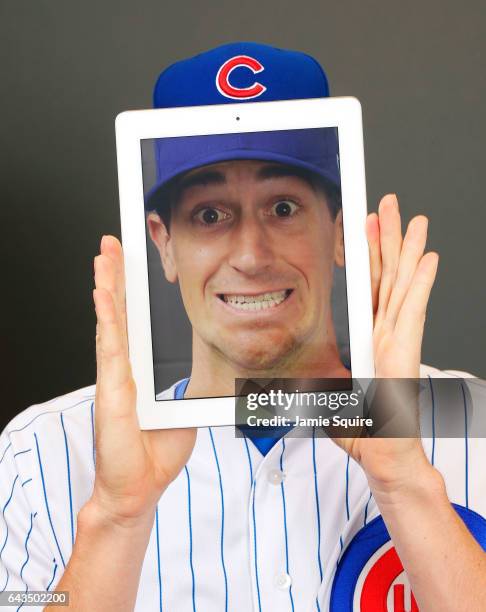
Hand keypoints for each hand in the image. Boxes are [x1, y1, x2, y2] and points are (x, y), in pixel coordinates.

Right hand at [89, 235, 195, 526]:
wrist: (140, 487)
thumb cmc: (157, 452)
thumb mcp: (181, 412)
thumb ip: (186, 390)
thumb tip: (202, 375)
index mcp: (138, 370)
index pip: (133, 321)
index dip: (128, 291)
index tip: (129, 263)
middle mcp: (122, 367)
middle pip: (117, 313)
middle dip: (114, 276)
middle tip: (111, 244)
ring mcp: (114, 376)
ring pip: (109, 321)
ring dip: (106, 286)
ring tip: (104, 255)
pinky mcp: (111, 389)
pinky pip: (109, 346)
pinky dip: (105, 318)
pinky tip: (102, 293)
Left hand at [333, 194, 438, 490]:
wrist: (382, 458)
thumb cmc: (360, 428)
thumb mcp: (325, 395)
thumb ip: (313, 377)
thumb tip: (286, 372)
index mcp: (368, 337)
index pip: (367, 286)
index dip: (366, 253)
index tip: (362, 224)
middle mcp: (385, 333)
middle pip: (387, 276)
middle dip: (388, 238)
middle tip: (388, 204)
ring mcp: (398, 342)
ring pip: (402, 286)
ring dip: (408, 251)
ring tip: (414, 219)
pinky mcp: (404, 355)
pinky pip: (412, 313)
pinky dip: (420, 286)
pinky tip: (428, 259)